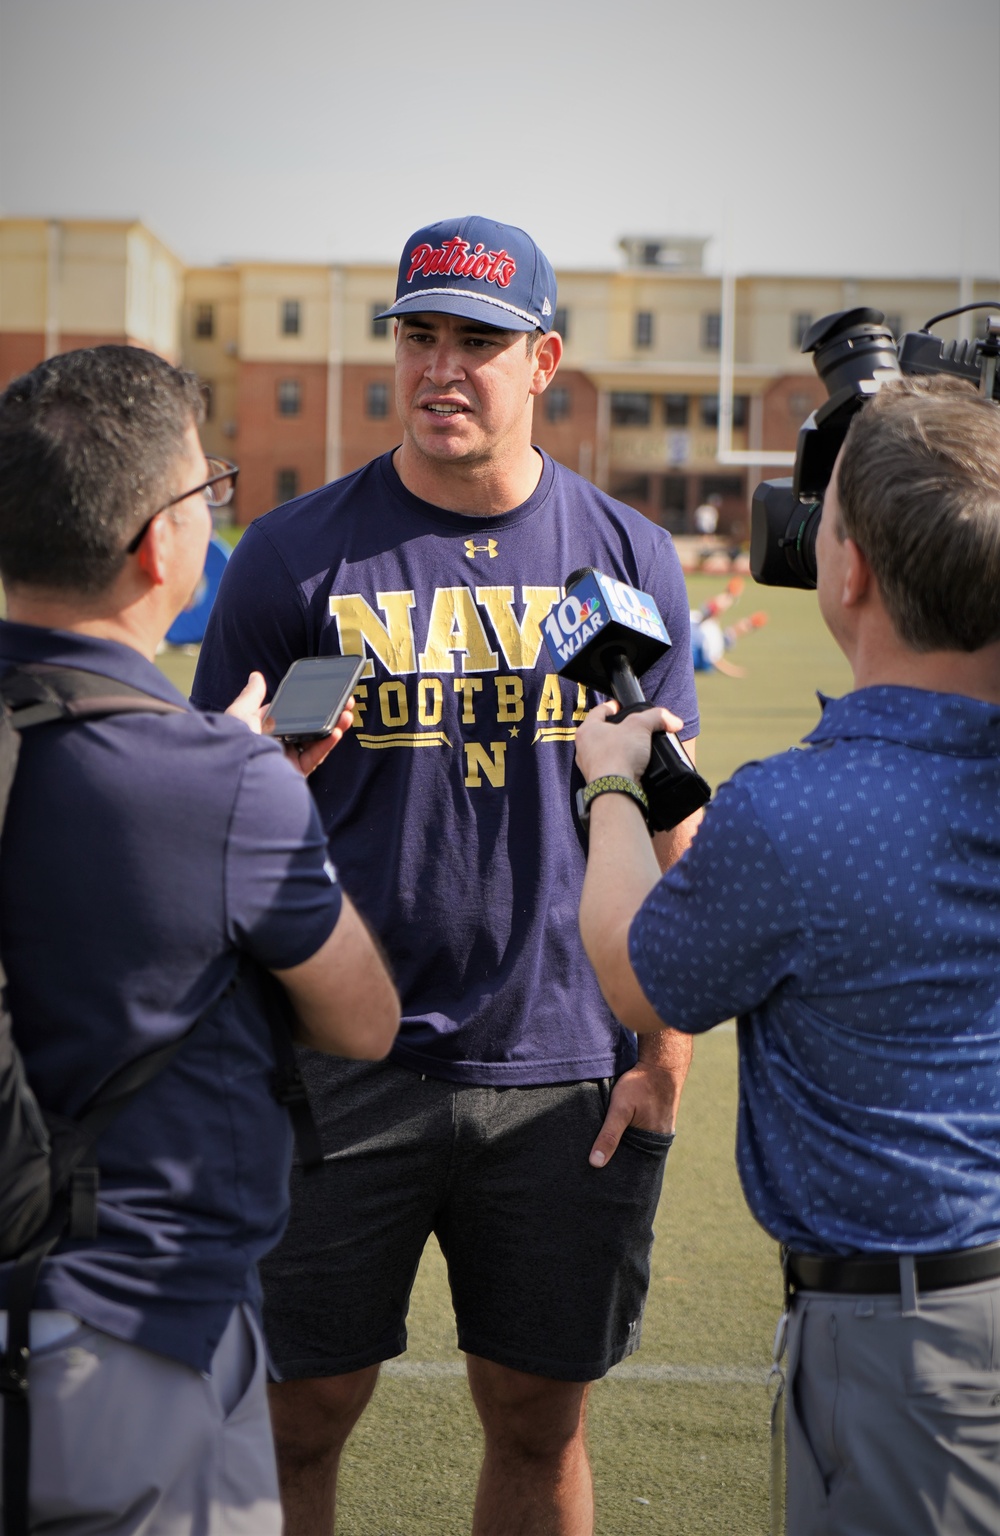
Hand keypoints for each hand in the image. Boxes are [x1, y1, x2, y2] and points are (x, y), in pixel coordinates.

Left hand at [225, 672, 353, 776]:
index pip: (293, 712)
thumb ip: (252, 695)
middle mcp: (279, 742)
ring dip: (334, 727)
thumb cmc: (235, 742)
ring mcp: (289, 757)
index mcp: (266, 727)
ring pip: (316, 740)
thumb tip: (256, 675)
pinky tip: (337, 732)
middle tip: (346, 701)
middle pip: (309, 725)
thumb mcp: (241, 713)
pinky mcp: (297, 772)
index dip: (311, 702)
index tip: (328, 691)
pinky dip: (327, 744)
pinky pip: (315, 757)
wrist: (239, 771)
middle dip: (329, 713)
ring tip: (347, 714)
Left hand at [574, 701, 684, 785]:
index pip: (599, 710)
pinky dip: (623, 766)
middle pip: (603, 732)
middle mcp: (585, 748)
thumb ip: (657, 717)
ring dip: (621, 750)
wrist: (616, 790)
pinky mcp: (601, 782)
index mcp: (588, 730)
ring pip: (607, 752)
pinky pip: (613, 770)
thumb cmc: (619, 755)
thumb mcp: (641, 726)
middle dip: (619, 730)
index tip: (621, 707)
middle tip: (634, 729)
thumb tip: (673, 721)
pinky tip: (635, 767)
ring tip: (637, 748)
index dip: (612, 706)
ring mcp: (591, 767)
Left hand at [589, 1062, 678, 1167]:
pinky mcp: (657, 1118)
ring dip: (624, 1145)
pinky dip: (630, 1133)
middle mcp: (659, 1141)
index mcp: (653, 1145)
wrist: (662, 1063)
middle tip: (597, 1164)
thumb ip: (609, 1135)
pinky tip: (619, 1129)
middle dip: (619, 1161)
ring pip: (637, 1143)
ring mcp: (660, 1129)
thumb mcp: (620, 1109)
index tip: (599, 1177)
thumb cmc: (641, 1085)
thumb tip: (595, 1164)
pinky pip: (641, 1132)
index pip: (633, 1169)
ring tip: (605, 1148)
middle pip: (634, 1157)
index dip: (617, 1173)